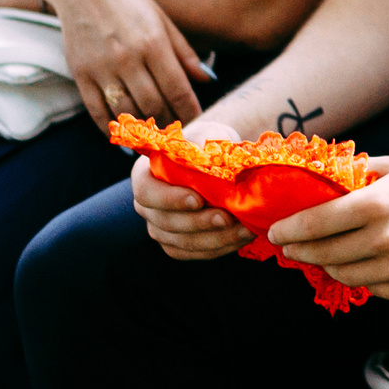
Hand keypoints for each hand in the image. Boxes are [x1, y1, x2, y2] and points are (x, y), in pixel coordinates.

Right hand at [48, 0, 210, 126]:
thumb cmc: (130, 1)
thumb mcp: (163, 20)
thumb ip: (185, 53)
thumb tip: (208, 80)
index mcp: (153, 43)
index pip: (177, 89)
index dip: (191, 111)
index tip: (199, 122)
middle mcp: (127, 58)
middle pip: (153, 105)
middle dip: (169, 125)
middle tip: (179, 135)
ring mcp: (101, 67)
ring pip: (126, 113)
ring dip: (143, 132)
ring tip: (156, 140)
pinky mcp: (79, 73)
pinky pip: (96, 111)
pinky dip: (111, 129)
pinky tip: (125, 140)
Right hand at [132, 115, 251, 259]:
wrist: (217, 160)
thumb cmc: (208, 144)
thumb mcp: (206, 135)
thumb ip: (203, 146)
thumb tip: (210, 159)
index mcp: (144, 176)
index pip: (147, 192)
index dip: (170, 199)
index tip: (198, 199)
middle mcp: (146, 206)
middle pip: (165, 223)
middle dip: (200, 223)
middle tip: (229, 218)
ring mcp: (160, 227)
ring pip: (181, 243)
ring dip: (215, 239)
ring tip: (245, 230)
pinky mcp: (177, 244)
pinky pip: (194, 253)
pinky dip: (219, 248)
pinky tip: (241, 238)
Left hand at [266, 157, 388, 301]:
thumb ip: (356, 173)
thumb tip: (318, 177)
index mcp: (378, 203)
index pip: (315, 224)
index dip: (287, 230)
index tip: (274, 233)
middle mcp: (386, 238)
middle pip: (323, 253)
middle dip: (300, 250)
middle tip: (291, 247)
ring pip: (343, 275)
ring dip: (327, 266)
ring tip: (322, 255)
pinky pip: (371, 289)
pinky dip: (360, 278)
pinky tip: (359, 264)